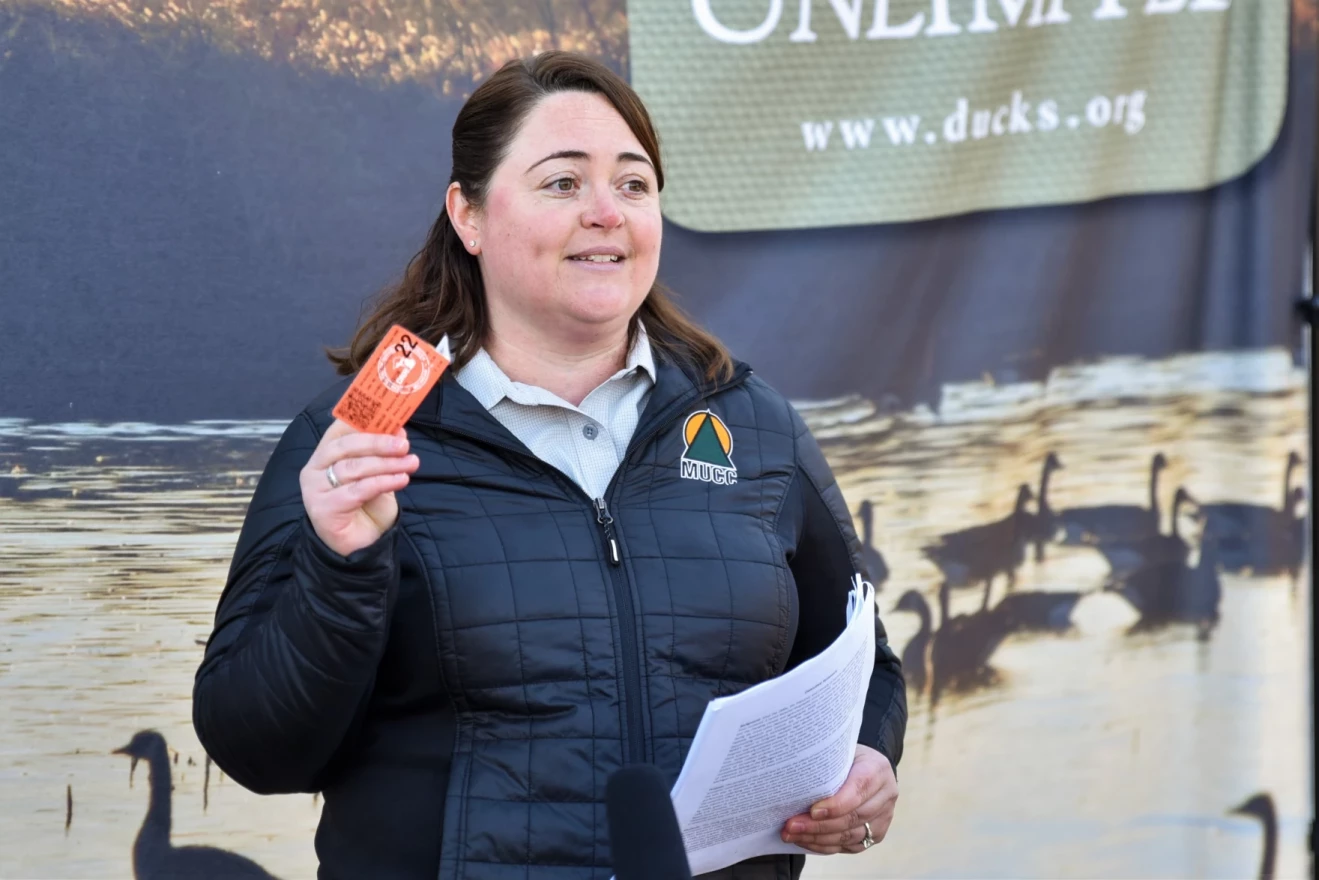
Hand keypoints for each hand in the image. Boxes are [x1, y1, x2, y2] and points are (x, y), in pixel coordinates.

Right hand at [299, 420, 419, 556]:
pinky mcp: (323, 508)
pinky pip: (357, 490)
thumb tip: (399, 430)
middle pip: (346, 446)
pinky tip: (401, 480)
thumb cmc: (366, 507)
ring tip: (411, 463)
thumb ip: (382, 453)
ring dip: (387, 464)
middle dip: (378, 442)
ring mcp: (315, 489)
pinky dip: (383, 482)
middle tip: (404, 444)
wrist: (360, 546)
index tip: (389, 415)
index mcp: (325, 454)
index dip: (363, 419)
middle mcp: (314, 468)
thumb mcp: (377, 474)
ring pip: (353, 468)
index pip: (340, 429)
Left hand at [780, 745, 896, 854]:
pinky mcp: (876, 834)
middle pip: (853, 817)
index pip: (858, 790)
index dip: (835, 804)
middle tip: (791, 826)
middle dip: (819, 825)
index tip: (812, 811)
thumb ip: (826, 765)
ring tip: (792, 835)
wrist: (868, 766)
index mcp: (877, 769)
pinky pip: (850, 846)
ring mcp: (884, 817)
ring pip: (851, 835)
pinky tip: (806, 841)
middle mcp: (885, 795)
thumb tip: (793, 783)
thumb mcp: (839, 751)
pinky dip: (825, 846)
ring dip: (818, 838)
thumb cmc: (846, 757)